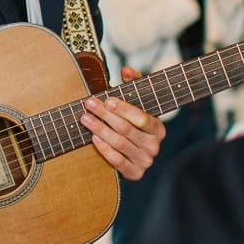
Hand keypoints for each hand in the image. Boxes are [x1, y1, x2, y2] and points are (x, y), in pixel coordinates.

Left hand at [83, 66, 165, 180]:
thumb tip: (126, 70)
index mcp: (158, 129)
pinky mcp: (134, 173)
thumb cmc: (132, 123)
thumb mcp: (136, 103)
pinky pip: (117, 161)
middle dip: (106, 115)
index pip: (142, 119)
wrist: (133, 154)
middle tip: (89, 104)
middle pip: (127, 129)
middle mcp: (154, 146)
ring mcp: (145, 161)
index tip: (107, 99)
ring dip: (100, 129)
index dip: (125, 109)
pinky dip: (104, 149)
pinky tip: (93, 138)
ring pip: (120, 143)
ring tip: (85, 118)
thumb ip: (134, 85)